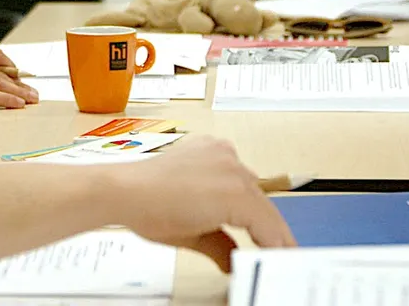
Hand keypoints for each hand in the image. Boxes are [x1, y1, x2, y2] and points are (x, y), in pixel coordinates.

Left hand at [113, 135, 295, 268]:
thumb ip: (225, 251)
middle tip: (272, 249)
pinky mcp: (209, 145)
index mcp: (235, 194)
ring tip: (251, 227)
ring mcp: (221, 153)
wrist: (124, 189)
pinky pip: (233, 166)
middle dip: (267, 228)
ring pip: (249, 184)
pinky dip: (235, 182)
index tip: (284, 257)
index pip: (270, 225)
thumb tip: (236, 262)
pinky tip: (229, 196)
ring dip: (251, 205)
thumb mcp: (194, 240)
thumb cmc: (151, 212)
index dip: (279, 245)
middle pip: (263, 204)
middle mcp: (233, 168)